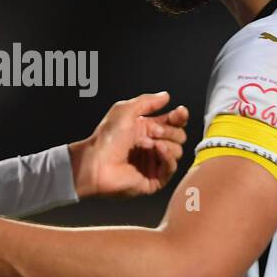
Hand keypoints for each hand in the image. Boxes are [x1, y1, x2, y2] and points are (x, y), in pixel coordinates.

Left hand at [70, 91, 189, 198]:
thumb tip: (165, 96)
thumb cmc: (105, 139)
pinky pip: (171, 168)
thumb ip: (147, 101)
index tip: (180, 112)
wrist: (96, 163)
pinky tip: (157, 149)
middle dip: (169, 130)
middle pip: (179, 136)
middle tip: (153, 130)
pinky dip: (167, 157)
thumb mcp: (125, 110)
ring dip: (164, 143)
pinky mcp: (154, 180)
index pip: (173, 123)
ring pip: (178, 151)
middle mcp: (151, 146)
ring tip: (144, 143)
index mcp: (145, 129)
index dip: (179, 117)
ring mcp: (153, 163)